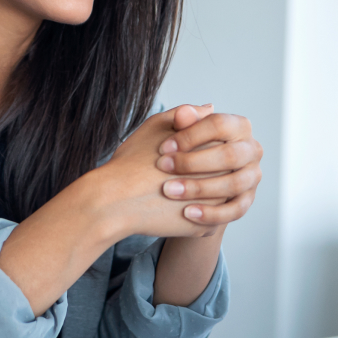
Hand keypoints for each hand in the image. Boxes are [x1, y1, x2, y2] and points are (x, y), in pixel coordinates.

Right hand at [90, 105, 226, 240]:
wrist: (115, 201)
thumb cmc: (132, 162)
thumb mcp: (158, 126)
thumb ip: (188, 114)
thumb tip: (210, 109)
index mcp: (213, 147)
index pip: (222, 145)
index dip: (199, 148)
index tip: (177, 154)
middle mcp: (221, 176)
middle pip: (223, 173)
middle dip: (204, 173)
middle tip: (174, 175)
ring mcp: (215, 205)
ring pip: (218, 198)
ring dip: (203, 195)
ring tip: (174, 191)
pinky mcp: (205, 228)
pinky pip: (207, 220)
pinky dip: (194, 215)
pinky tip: (174, 209)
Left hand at [155, 104, 262, 230]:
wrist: (178, 180)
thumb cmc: (179, 150)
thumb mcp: (174, 131)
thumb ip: (181, 121)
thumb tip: (184, 112)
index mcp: (238, 126)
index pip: (219, 125)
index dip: (190, 135)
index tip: (163, 147)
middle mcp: (251, 150)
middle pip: (229, 155)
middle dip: (193, 162)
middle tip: (163, 167)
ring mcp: (252, 176)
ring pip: (233, 184)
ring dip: (200, 188)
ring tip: (169, 191)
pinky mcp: (246, 200)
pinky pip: (235, 210)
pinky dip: (212, 213)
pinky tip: (187, 213)